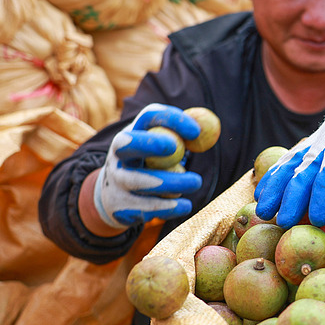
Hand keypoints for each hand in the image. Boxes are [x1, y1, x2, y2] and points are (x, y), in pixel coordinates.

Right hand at [93, 104, 203, 228]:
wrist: (117, 197)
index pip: (148, 117)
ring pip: (141, 181)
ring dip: (172, 182)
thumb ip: (182, 137)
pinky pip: (147, 207)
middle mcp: (118, 156)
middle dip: (150, 143)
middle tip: (174, 147)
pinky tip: (186, 206)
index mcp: (133, 134)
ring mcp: (116, 182)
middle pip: (128, 144)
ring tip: (195, 182)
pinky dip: (170, 207)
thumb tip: (207, 129)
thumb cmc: (151, 165)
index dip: (172, 120)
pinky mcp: (121, 207)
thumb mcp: (162, 147)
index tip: (196, 131)